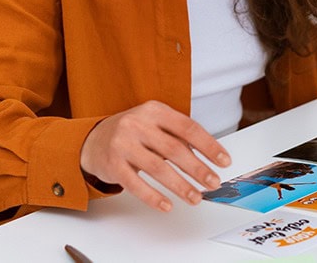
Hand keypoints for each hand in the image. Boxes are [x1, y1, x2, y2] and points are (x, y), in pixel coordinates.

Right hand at [80, 100, 230, 212]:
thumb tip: (208, 159)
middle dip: (198, 169)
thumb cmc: (132, 133)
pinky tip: (167, 204)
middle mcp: (138, 124)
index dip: (209, 145)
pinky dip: (153, 196)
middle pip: (174, 149)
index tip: (224, 161)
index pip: (188, 128)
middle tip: (213, 182)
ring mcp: (123, 144)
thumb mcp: (154, 124)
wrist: (92, 140)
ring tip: (196, 197)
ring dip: (180, 186)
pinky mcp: (112, 164)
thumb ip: (177, 137)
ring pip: (158, 168)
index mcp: (154, 110)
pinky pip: (136, 184)